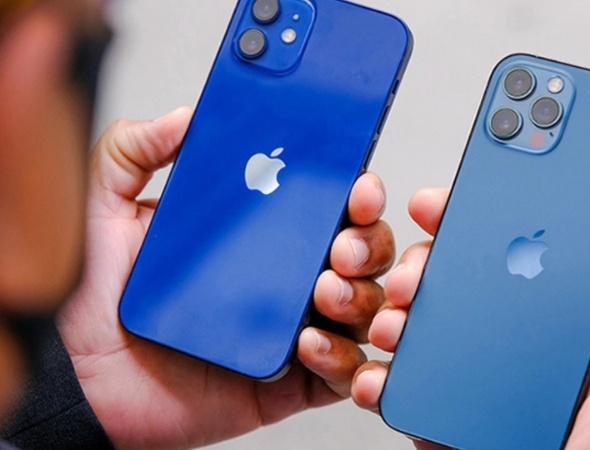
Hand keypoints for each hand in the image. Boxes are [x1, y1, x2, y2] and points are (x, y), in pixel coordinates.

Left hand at [56, 108, 394, 448]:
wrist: (83, 382)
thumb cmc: (97, 304)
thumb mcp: (103, 214)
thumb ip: (130, 152)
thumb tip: (184, 117)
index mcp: (259, 234)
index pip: (327, 204)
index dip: (355, 192)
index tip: (355, 186)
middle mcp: (285, 278)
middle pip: (362, 253)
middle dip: (369, 244)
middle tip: (341, 245)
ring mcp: (292, 329)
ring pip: (362, 308)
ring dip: (359, 297)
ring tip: (325, 292)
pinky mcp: (289, 381)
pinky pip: (340, 372)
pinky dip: (340, 358)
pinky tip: (309, 343)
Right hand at [352, 188, 589, 449]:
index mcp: (565, 332)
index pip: (520, 259)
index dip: (482, 223)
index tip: (449, 203)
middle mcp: (515, 350)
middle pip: (459, 285)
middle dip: (425, 265)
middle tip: (415, 269)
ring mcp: (475, 383)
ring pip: (422, 329)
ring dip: (393, 313)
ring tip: (393, 317)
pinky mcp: (444, 418)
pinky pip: (403, 386)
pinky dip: (377, 374)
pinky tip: (377, 369)